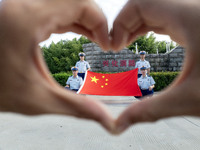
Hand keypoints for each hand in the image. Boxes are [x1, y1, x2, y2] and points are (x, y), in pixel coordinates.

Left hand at [0, 0, 113, 132]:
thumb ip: (77, 107)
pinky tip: (75, 33)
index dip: (100, 22)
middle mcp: (23, 6)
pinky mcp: (19, 13)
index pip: (80, 3)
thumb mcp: (37, 99)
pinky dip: (69, 19)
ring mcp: (19, 7)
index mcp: (27, 20)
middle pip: (74, 0)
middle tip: (102, 42)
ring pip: (64, 3)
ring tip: (94, 39)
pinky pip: (53, 8)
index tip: (106, 44)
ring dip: (83, 19)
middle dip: (94, 20)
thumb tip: (107, 120)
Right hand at [113, 0, 199, 133]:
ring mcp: (197, 13)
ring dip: (138, 23)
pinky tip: (149, 40)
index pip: (140, 3)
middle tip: (117, 45)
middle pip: (147, 3)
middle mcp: (193, 8)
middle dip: (126, 23)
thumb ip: (149, 111)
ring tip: (127, 43)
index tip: (113, 46)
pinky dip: (152, 25)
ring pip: (158, 8)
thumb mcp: (190, 99)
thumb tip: (118, 125)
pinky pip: (169, 15)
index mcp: (189, 17)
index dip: (120, 22)